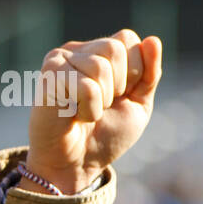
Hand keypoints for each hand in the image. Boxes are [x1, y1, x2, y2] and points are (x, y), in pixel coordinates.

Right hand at [24, 28, 162, 193]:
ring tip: (86, 112)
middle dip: (119, 85)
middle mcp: (78, 50)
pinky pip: (86, 87)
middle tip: (102, 104)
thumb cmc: (106, 134)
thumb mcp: (139, 104)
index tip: (121, 95)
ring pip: (100, 67)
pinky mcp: (48, 76)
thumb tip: (154, 39)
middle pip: (114, 48)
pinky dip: (89, 110)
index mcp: (100, 52)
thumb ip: (150, 74)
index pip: (128, 39)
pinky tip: (74, 116)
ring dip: (102, 101)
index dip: (135, 72)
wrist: (78, 164)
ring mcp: (59, 60)